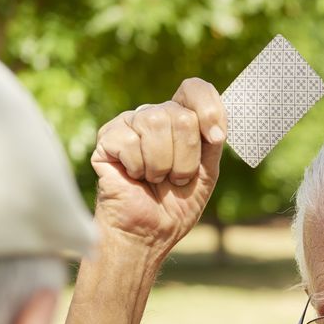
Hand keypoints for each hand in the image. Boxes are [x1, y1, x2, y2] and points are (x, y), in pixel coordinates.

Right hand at [91, 77, 226, 256]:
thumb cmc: (175, 206)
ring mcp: (129, 124)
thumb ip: (212, 144)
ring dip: (162, 164)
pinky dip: (138, 167)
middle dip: (186, 157)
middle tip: (175, 178)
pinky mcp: (107, 138)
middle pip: (181, 114)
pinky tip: (133, 177)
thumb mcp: (206, 173)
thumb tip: (214, 127)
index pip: (194, 88)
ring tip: (155, 179)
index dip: (209, 108)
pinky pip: (131, 141)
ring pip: (156, 123)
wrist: (147, 234)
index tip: (215, 138)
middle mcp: (154, 115)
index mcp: (179, 119)